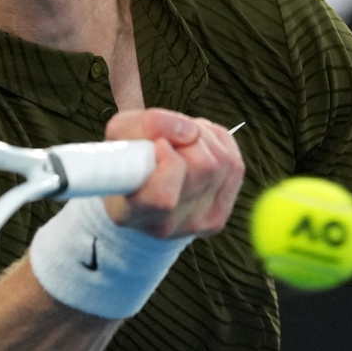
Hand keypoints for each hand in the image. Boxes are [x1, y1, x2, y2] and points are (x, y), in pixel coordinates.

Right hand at [101, 108, 243, 238]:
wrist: (140, 198)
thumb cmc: (127, 161)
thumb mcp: (119, 136)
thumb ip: (144, 125)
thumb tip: (190, 131)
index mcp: (131, 212)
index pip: (164, 198)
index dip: (169, 163)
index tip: (160, 145)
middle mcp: (166, 226)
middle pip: (202, 167)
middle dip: (188, 138)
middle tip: (168, 139)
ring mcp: (198, 223)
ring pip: (220, 160)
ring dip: (202, 137)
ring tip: (180, 143)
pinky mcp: (220, 214)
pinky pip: (232, 160)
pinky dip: (216, 143)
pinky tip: (195, 149)